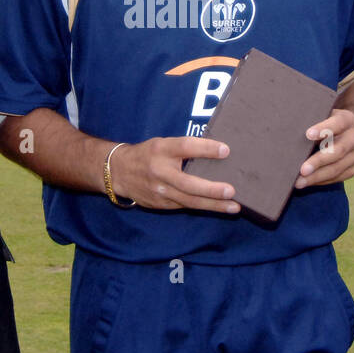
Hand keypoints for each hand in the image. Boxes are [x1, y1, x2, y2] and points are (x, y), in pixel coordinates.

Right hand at [110, 137, 239, 213]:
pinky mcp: (161, 204)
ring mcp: (160, 191)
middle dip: (211, 189)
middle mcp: (160, 171)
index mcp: (161, 150)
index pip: (185, 147)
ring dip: (213, 205)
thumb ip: (183, 148)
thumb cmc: (148, 154)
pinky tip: (219, 208)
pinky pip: (185, 206)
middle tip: (231, 190)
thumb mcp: (162, 144)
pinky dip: (203, 207)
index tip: (226, 150)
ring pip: (189, 201)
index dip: (206, 149)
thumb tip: (217, 152)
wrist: (119, 172)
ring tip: (234, 206)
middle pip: (188, 183)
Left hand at [296, 108, 353, 188]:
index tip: (308, 134)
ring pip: (337, 168)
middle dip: (318, 161)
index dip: (324, 129)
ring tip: (299, 182)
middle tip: (302, 169)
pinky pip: (338, 177)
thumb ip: (310, 121)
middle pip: (338, 150)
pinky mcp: (352, 168)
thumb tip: (289, 132)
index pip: (338, 123)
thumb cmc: (320, 124)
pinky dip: (321, 181)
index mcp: (347, 119)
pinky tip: (307, 182)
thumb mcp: (319, 117)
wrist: (341, 134)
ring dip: (317, 176)